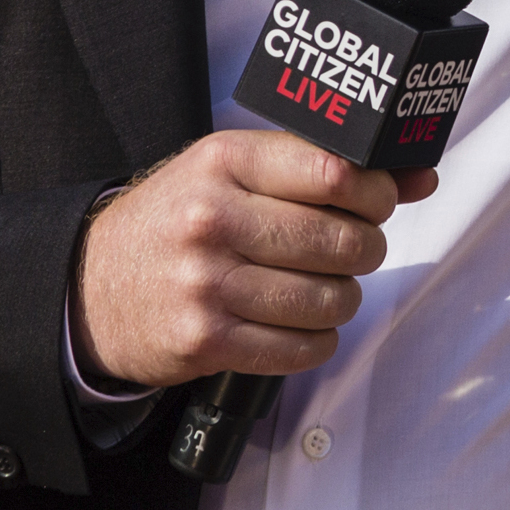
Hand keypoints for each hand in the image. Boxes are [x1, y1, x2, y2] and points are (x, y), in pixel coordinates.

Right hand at [73, 130, 439, 388]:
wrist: (88, 289)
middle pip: (341, 240)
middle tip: (351, 250)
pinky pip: (302, 348)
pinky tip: (298, 324)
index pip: (335, 172)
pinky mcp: (205, 341)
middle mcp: (213, 218)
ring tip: (321, 288)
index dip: (376, 193)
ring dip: (342, 299)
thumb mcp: (233, 172)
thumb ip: (323, 168)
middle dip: (365, 249)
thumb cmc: (175, 222)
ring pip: (330, 299)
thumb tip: (421, 176)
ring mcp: (207, 283)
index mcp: (224, 162)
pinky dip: (316, 341)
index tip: (377, 203)